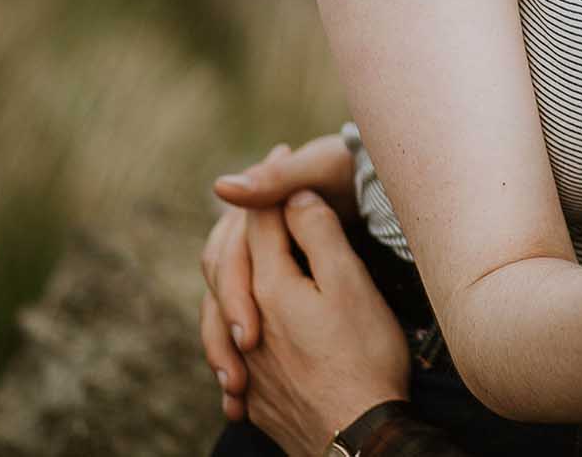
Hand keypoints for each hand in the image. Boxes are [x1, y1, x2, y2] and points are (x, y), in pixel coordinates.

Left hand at [200, 135, 357, 418]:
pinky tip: (241, 331)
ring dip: (228, 275)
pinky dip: (228, 323)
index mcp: (271, 286)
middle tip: (260, 193)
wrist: (355, 436)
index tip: (285, 152)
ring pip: (218, 305)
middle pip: (230, 259)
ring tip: (234, 256)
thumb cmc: (364, 355)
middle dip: (246, 222)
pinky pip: (225, 347)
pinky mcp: (252, 390)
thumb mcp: (352, 285)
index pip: (263, 222)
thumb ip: (320, 236)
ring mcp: (245, 359)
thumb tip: (295, 198)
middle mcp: (245, 320)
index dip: (276, 184)